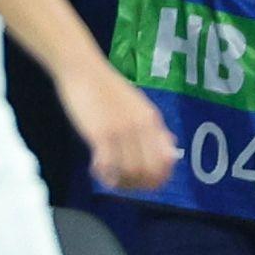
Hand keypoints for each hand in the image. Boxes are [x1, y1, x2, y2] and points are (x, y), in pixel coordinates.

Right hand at [61, 62, 177, 193]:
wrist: (84, 70)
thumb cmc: (108, 89)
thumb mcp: (139, 106)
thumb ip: (153, 128)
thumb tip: (170, 149)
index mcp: (153, 121)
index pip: (166, 161)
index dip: (158, 179)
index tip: (144, 184)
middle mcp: (141, 128)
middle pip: (149, 172)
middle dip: (137, 185)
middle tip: (123, 184)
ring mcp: (122, 131)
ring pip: (130, 172)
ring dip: (119, 181)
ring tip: (108, 177)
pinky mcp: (101, 133)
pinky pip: (108, 165)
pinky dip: (103, 174)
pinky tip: (96, 168)